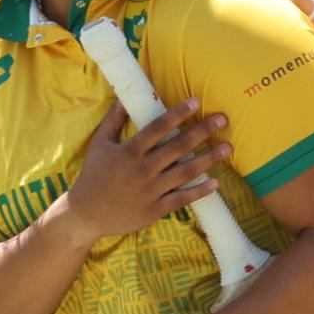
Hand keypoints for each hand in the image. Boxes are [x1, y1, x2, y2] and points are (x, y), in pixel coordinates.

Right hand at [62, 99, 232, 246]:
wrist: (85, 215)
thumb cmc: (93, 176)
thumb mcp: (99, 145)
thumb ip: (113, 121)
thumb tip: (124, 98)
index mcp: (130, 151)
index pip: (158, 127)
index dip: (178, 113)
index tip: (196, 101)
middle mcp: (143, 168)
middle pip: (179, 146)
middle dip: (203, 131)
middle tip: (223, 119)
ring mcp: (151, 190)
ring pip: (186, 172)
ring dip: (209, 159)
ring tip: (228, 148)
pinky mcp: (155, 209)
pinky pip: (182, 199)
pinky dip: (199, 191)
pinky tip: (215, 182)